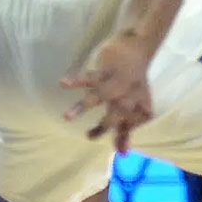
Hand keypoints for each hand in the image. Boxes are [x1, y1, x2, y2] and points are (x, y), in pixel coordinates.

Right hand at [62, 29, 156, 153]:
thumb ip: (128, 129)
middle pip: (115, 114)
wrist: (138, 47)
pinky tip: (63, 84)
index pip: (131, 125)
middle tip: (88, 137)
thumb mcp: (137, 105)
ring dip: (82, 107)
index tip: (120, 152)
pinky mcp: (105, 70)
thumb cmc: (135, 80)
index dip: (126, 136)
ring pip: (98, 97)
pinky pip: (89, 77)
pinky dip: (76, 81)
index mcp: (136, 105)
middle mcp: (127, 96)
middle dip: (104, 126)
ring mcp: (115, 83)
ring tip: (66, 117)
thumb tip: (123, 154)